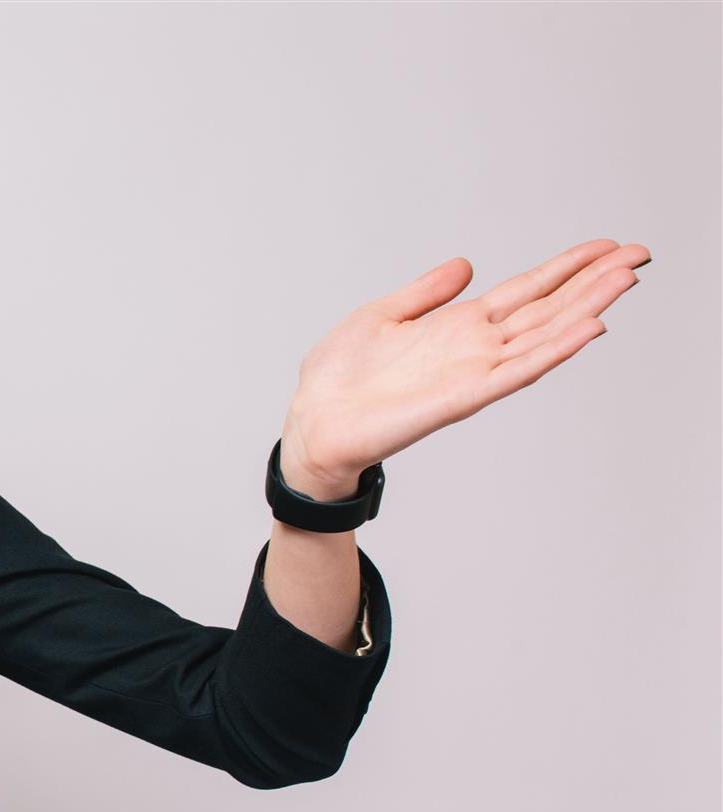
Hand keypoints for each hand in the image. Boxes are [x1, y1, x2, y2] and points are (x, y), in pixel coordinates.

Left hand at [279, 239, 650, 496]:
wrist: (314, 421)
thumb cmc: (340, 377)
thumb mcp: (382, 314)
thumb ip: (426, 291)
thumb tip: (465, 264)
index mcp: (458, 325)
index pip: (527, 290)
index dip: (566, 268)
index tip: (608, 246)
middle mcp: (475, 348)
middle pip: (548, 309)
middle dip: (593, 281)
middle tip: (640, 254)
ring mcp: (473, 372)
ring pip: (543, 336)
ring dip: (586, 308)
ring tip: (626, 281)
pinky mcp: (461, 398)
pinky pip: (516, 373)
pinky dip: (553, 352)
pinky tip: (587, 331)